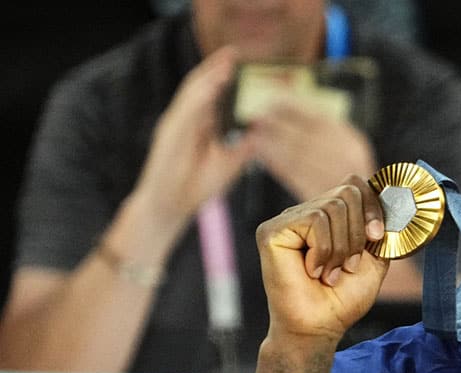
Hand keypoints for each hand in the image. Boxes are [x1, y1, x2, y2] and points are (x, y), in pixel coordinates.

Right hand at [133, 46, 255, 230]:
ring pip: (192, 93)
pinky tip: (213, 86)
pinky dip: (200, 96)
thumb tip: (264, 131)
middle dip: (217, 68)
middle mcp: (185, 120)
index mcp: (199, 125)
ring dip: (209, 76)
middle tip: (235, 52)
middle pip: (201, 87)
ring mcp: (175, 125)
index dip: (225, 77)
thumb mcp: (229, 164)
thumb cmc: (195, 186)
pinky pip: (186, 110)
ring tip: (226, 62)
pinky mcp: (169, 134)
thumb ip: (244, 147)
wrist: (169, 206)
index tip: (242, 63)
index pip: (212, 94)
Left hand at [248, 97, 376, 200]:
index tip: (273, 103)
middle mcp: (346, 159)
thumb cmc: (348, 175)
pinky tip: (263, 154)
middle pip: (304, 137)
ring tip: (254, 135)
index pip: (318, 119)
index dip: (293, 109)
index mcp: (353, 142)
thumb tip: (287, 109)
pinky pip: (293, 175)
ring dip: (272, 144)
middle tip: (258, 118)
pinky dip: (276, 163)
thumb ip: (324, 130)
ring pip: (296, 155)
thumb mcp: (348, 148)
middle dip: (277, 125)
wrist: (364, 210)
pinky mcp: (321, 195)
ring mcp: (335, 178)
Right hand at [254, 175, 388, 347]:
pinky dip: (323, 251)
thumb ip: (380, 232)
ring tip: (330, 273)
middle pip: (348, 192)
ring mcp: (288, 220)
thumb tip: (393, 203)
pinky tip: (313, 271)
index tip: (377, 236)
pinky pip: (314, 221)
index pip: (355, 184)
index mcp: (329, 218)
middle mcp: (306, 213)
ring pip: (333, 207)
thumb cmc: (342, 299)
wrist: (320, 327)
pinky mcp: (273, 230)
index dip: (373, 206)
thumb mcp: (372, 261)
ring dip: (341, 248)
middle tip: (348, 265)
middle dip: (357, 234)